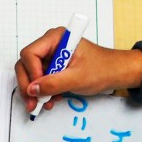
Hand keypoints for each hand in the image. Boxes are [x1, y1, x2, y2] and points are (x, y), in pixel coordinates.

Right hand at [15, 29, 141, 113]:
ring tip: (45, 103)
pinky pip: (39, 80)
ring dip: (35, 92)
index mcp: (56, 38)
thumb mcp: (77, 78)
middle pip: (26, 64)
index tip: (38, 89)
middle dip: (29, 86)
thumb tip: (32, 90)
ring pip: (30, 74)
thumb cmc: (102, 69)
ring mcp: (50, 56)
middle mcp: (50, 45)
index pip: (30, 54)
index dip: (31, 73)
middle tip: (33, 103)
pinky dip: (42, 92)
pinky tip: (51, 99)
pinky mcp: (53, 67)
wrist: (115, 73)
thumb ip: (53, 83)